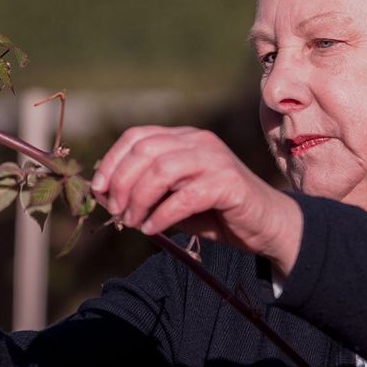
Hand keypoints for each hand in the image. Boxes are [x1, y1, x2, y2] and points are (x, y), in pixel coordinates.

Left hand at [91, 126, 302, 277]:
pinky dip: (162, 215)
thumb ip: (147, 191)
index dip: (112, 161)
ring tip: (133, 222)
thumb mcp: (175, 198)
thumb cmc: (218, 213)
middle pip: (146, 151)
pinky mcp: (229, 183)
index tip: (99, 191)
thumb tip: (106, 196)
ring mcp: (215, 160)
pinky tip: (153, 229)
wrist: (266, 225)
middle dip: (122, 183)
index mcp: (185, 138)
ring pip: (162, 170)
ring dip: (139, 199)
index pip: (138, 136)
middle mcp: (199, 141)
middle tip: (116, 212)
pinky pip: (185, 197)